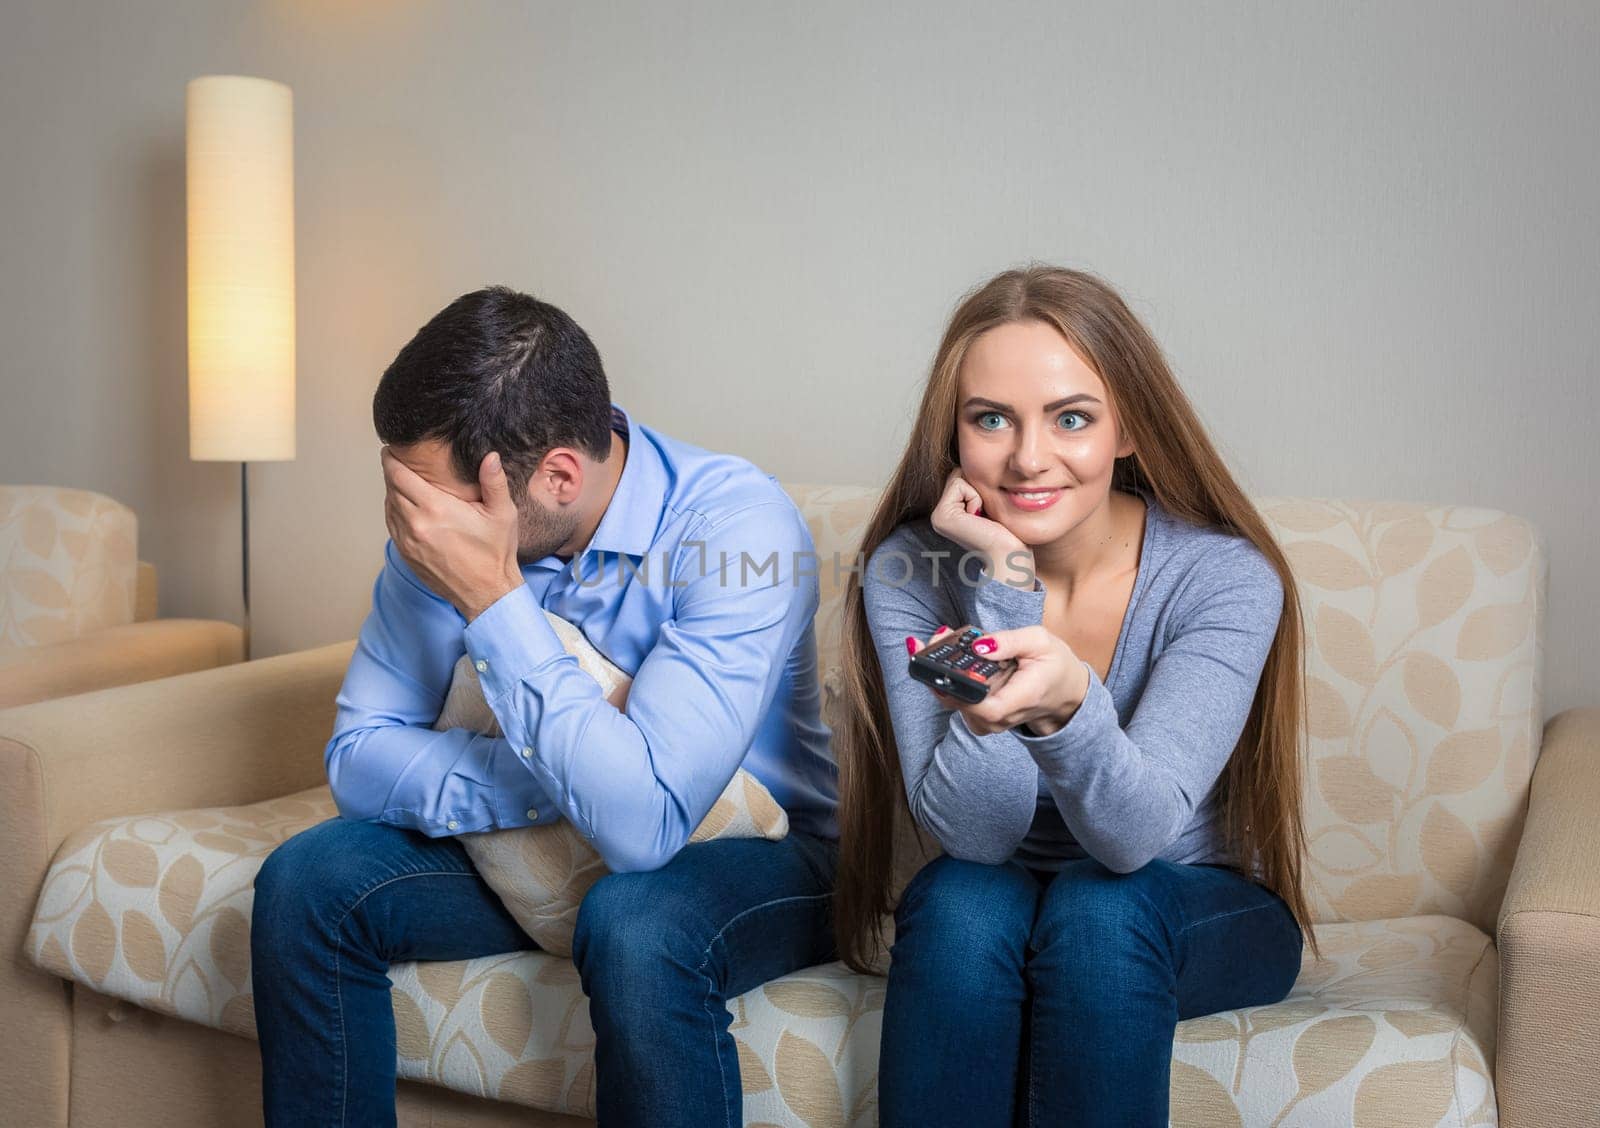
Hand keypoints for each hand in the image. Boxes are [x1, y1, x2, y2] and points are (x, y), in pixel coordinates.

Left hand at [382, 447, 524, 621]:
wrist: (486, 593)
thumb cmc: (495, 553)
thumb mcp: (502, 514)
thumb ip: (494, 482)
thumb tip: (490, 456)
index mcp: (436, 508)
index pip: (398, 475)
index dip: (391, 459)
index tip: (393, 451)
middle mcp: (416, 524)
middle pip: (390, 488)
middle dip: (393, 473)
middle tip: (400, 462)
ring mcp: (408, 541)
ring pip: (388, 507)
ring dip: (393, 493)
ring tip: (405, 484)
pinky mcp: (406, 555)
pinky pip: (392, 526)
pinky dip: (395, 512)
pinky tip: (408, 508)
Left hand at [907, 625, 1088, 736]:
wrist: (1063, 690)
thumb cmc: (1053, 665)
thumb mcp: (1040, 642)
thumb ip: (1010, 642)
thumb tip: (978, 646)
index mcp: (1019, 699)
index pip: (982, 707)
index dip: (956, 688)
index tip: (939, 662)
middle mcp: (1000, 717)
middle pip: (958, 702)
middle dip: (940, 668)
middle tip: (937, 636)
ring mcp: (988, 720)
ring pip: (952, 701)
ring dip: (940, 671)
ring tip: (941, 639)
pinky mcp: (979, 715)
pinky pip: (956, 699)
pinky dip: (947, 677)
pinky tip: (946, 654)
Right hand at [928, 468, 1034, 587]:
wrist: (1009, 553)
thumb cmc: (1006, 530)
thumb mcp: (989, 503)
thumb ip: (976, 487)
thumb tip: (975, 464)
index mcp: (949, 512)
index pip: (961, 477)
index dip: (980, 487)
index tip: (986, 512)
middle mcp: (939, 515)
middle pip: (958, 474)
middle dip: (977, 488)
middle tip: (984, 514)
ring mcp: (938, 516)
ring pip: (958, 477)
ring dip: (977, 493)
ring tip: (982, 517)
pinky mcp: (942, 516)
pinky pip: (960, 485)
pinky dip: (975, 497)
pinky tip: (978, 518)